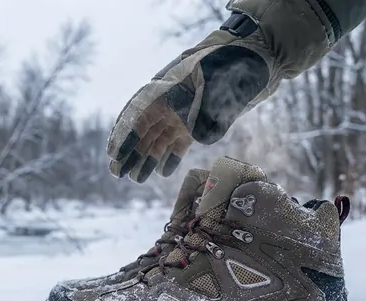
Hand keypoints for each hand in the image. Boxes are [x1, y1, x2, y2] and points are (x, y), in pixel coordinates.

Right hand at [106, 12, 268, 182]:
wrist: (251, 57)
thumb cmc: (231, 64)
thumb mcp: (218, 82)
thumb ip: (207, 109)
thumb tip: (198, 136)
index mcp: (166, 91)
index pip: (139, 116)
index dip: (125, 136)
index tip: (114, 155)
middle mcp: (169, 103)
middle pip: (143, 130)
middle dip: (130, 152)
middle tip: (117, 173)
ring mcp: (181, 113)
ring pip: (158, 138)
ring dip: (147, 158)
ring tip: (137, 179)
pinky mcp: (196, 122)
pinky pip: (179, 142)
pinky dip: (171, 156)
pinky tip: (164, 172)